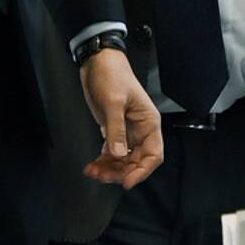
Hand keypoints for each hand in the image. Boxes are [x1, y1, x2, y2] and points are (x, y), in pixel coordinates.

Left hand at [79, 48, 163, 188]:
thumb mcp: (114, 102)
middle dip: (120, 172)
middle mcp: (140, 130)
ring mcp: (127, 132)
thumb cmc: (112, 76)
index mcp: (149, 122)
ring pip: (123, 161)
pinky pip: (112, 153)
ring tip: (93, 172)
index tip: (127, 182)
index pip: (154, 154)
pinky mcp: (113, 131)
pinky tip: (91, 166)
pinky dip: (103, 162)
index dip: (142, 171)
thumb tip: (119, 155)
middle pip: (136, 162)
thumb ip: (116, 129)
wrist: (97, 63)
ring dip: (109, 169)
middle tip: (102, 176)